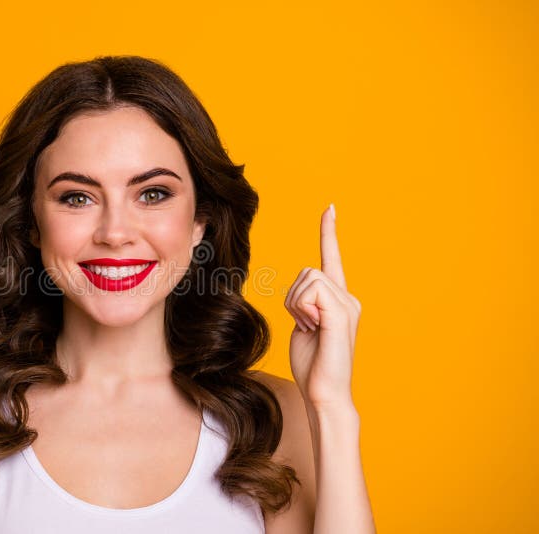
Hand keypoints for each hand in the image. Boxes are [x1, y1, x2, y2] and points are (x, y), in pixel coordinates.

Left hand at [284, 204, 361, 408]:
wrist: (324, 394)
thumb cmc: (312, 366)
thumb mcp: (303, 327)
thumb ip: (303, 305)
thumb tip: (300, 294)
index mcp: (339, 300)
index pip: (332, 259)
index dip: (329, 233)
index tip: (330, 208)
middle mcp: (348, 298)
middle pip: (306, 272)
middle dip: (292, 298)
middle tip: (304, 325)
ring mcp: (348, 305)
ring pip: (306, 279)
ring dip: (296, 305)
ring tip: (310, 329)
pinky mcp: (341, 314)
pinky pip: (311, 292)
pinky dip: (302, 310)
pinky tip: (313, 329)